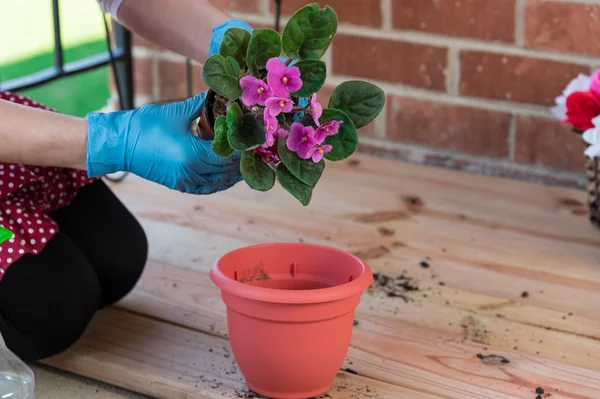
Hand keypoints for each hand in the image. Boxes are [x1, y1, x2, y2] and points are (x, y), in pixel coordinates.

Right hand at [86, 92, 241, 194]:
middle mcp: (190, 172)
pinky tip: (225, 175)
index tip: (252, 138)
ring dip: (231, 174)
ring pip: (218, 182)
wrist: (118, 143)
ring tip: (242, 162)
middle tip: (251, 149)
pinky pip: (205, 188)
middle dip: (240, 160)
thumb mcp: (176, 111)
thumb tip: (219, 92)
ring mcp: (184, 181)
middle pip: (226, 171)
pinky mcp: (178, 185)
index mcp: (192, 154)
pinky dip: (218, 183)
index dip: (242, 148)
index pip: (227, 155)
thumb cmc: (145, 125)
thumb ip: (201, 104)